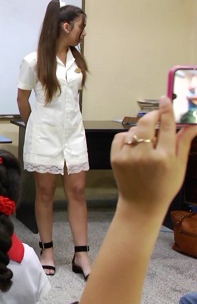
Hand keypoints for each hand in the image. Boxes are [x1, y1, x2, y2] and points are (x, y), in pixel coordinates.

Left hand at [110, 96, 196, 214]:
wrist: (141, 204)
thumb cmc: (164, 186)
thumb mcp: (179, 166)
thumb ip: (184, 143)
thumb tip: (192, 124)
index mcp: (165, 157)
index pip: (167, 127)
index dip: (166, 111)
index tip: (165, 99)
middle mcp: (145, 155)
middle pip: (147, 124)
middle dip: (152, 116)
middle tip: (157, 116)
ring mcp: (128, 157)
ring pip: (134, 130)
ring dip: (141, 130)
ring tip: (148, 140)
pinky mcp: (115, 158)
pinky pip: (121, 137)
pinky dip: (128, 137)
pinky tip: (135, 145)